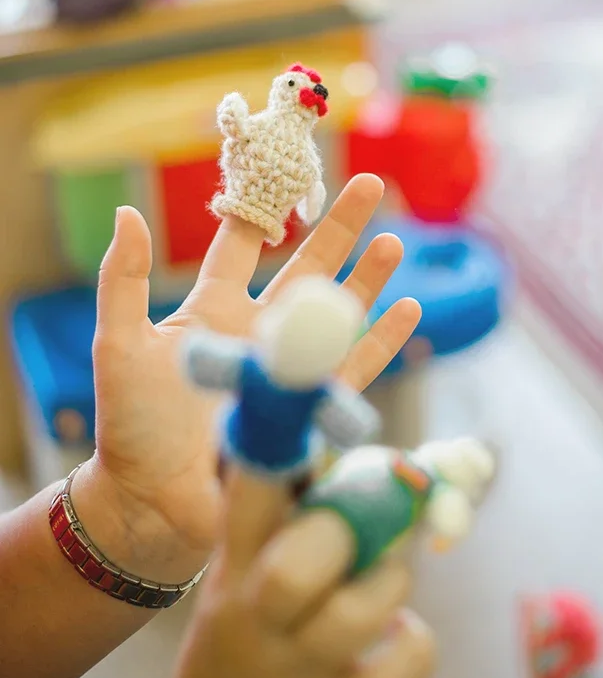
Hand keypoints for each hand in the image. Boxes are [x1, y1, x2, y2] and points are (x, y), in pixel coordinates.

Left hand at [78, 175, 420, 583]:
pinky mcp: (311, 409)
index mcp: (213, 312)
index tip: (288, 171)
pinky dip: (384, 341)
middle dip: (341, 228)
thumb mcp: (119, 345)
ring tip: (396, 243)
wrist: (156, 505)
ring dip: (368, 279)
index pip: (244, 248)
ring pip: (339, 314)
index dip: (265, 210)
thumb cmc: (131, 427)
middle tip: (373, 187)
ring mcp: (289, 370)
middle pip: (308, 268)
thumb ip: (123, 281)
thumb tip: (128, 212)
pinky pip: (356, 369)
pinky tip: (409, 310)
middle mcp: (258, 332)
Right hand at [117, 468, 434, 677]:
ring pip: (364, 610)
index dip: (277, 450)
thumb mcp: (239, 579)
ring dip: (392, 582)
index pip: (249, 499)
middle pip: (302, 563)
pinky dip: (415, 644)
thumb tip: (355, 452)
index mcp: (234, 573)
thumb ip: (285, 520)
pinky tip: (397, 637)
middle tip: (368, 524)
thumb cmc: (242, 640)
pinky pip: (402, 673)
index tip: (306, 408)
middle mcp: (258, 622)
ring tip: (383, 585)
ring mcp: (297, 676)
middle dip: (349, 529)